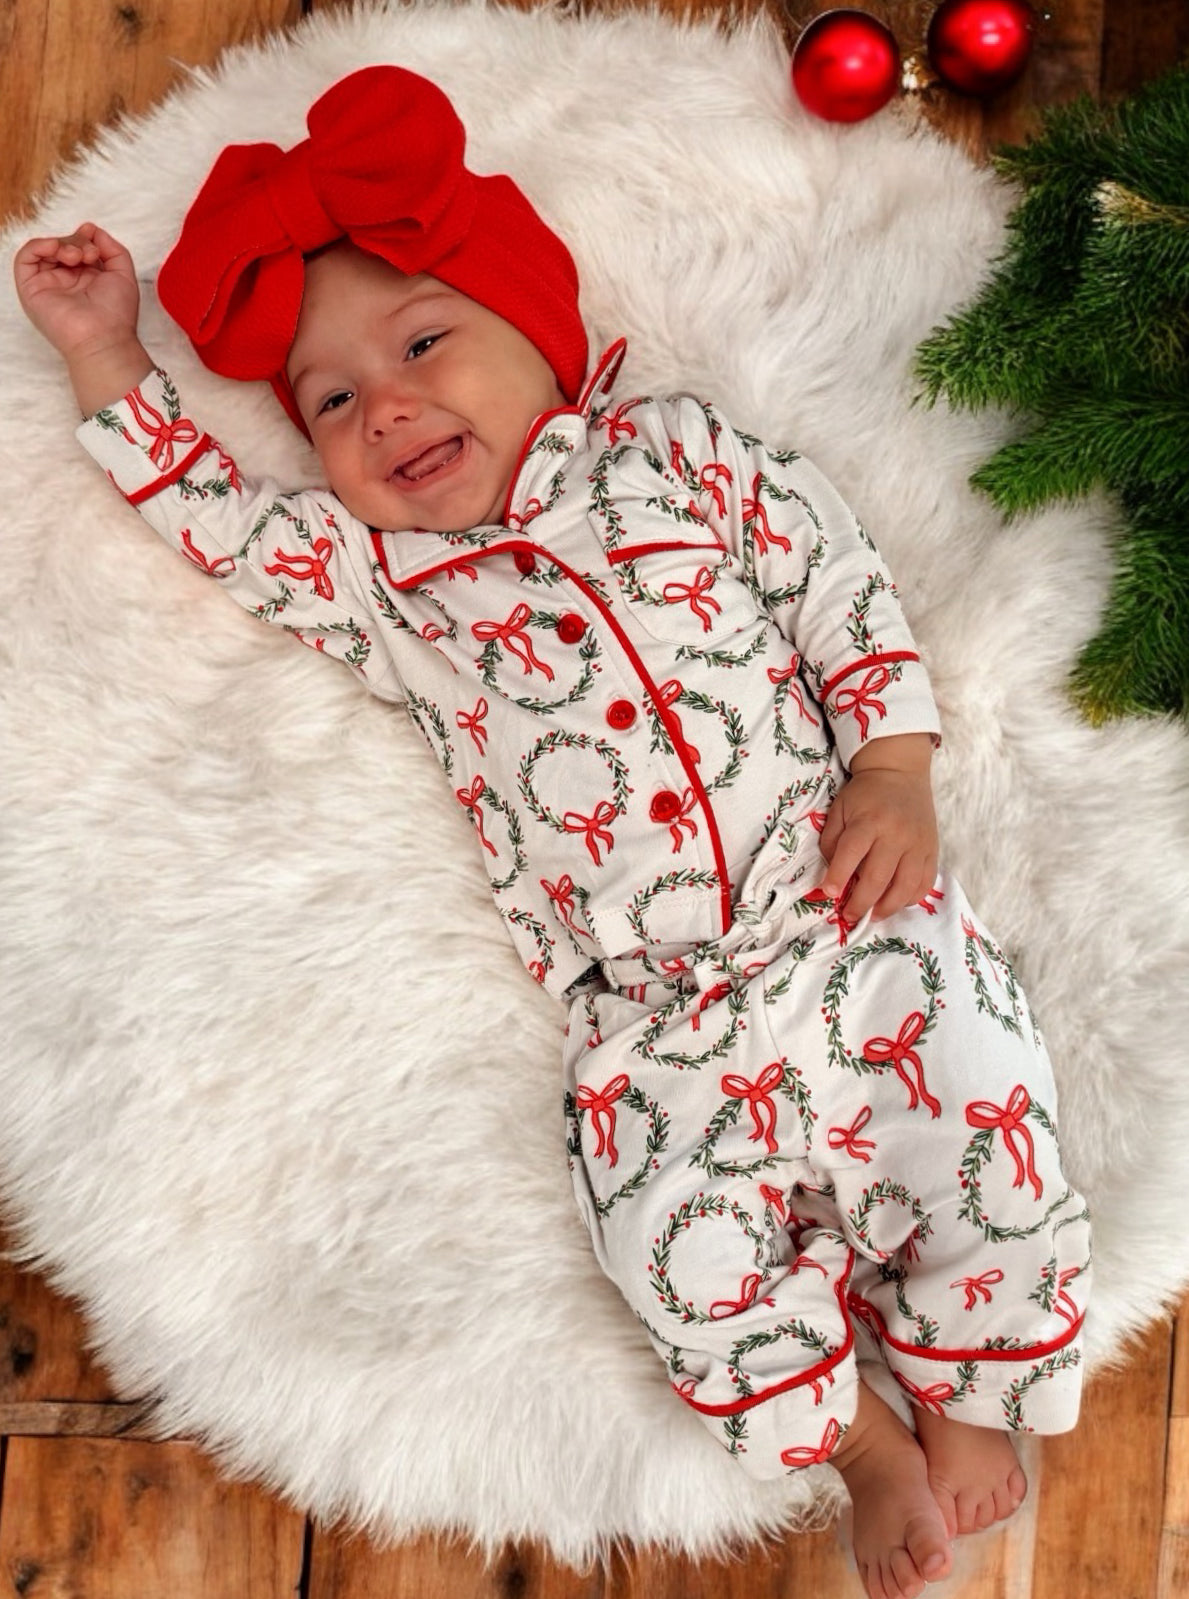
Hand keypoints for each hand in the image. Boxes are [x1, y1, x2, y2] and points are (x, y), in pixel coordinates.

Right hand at [13, 223, 140, 361]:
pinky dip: (39, 246)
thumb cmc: (116, 314)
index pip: (79, 248)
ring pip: (45, 250)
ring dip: (61, 244)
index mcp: (86, 280)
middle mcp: (66, 282)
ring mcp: (48, 286)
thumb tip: (92, 230)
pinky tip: (56, 249)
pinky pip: (25, 258)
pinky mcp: (31, 289)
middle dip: (76, 242)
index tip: (95, 244)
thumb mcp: (124, 273)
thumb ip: (112, 248)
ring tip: (77, 257)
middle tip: (89, 254)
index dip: (85, 240)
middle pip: (62, 247)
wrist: (103, 338)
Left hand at [818, 734, 937, 921]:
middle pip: (878, 877)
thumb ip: (832, 841)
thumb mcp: (840, 809)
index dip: (838, 877)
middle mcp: (895, 834)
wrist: (900, 772)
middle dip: (860, 903)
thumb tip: (833, 875)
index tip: (829, 894)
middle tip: (849, 916)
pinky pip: (925, 882)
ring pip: (905, 886)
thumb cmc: (865, 794)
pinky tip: (896, 902)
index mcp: (869, 821)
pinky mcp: (932, 849)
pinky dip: (911, 898)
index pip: (851, 854)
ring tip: (873, 916)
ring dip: (887, 907)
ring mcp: (917, 843)